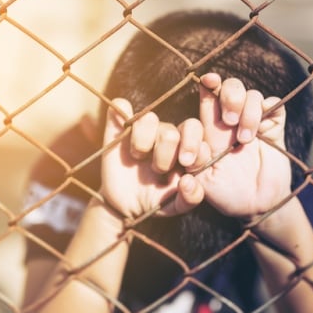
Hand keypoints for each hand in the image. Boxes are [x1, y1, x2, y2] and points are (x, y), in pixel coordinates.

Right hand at [100, 99, 204, 218]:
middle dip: (166, 153)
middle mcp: (165, 134)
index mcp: (184, 147)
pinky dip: (120, 111)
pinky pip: (120, 107)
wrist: (125, 206)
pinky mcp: (117, 129)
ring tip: (138, 158)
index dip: (193, 145)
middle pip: (172, 130)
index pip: (194, 130)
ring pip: (148, 118)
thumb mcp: (175, 206)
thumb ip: (190, 198)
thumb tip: (188, 180)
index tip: (186, 165)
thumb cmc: (155, 201)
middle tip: (159, 170)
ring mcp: (141, 130)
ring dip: (144, 142)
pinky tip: (122, 130)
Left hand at [188, 73, 291, 220]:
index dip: (208, 85)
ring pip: (251, 94)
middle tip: (228, 121)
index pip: (207, 97)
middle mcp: (230, 120)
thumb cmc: (225, 193)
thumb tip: (187, 153)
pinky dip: (268, 110)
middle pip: (229, 87)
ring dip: (248, 112)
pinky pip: (275, 104)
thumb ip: (194, 164)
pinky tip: (263, 131)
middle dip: (229, 95)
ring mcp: (253, 121)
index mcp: (209, 128)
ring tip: (245, 139)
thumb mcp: (203, 182)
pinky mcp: (274, 127)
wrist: (257, 206)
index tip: (207, 81)